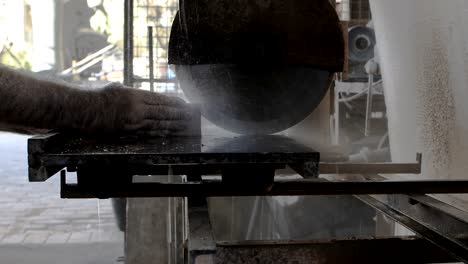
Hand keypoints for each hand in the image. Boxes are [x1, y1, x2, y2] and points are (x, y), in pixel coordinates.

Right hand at [75, 83, 191, 135]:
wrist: (81, 110)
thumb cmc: (97, 97)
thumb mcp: (118, 88)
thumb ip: (135, 94)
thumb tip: (149, 98)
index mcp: (135, 95)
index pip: (161, 99)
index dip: (175, 102)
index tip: (185, 104)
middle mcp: (136, 108)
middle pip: (163, 112)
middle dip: (179, 114)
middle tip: (191, 116)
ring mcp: (132, 121)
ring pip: (158, 124)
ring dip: (174, 126)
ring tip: (185, 126)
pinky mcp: (127, 132)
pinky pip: (148, 133)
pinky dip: (160, 133)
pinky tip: (169, 134)